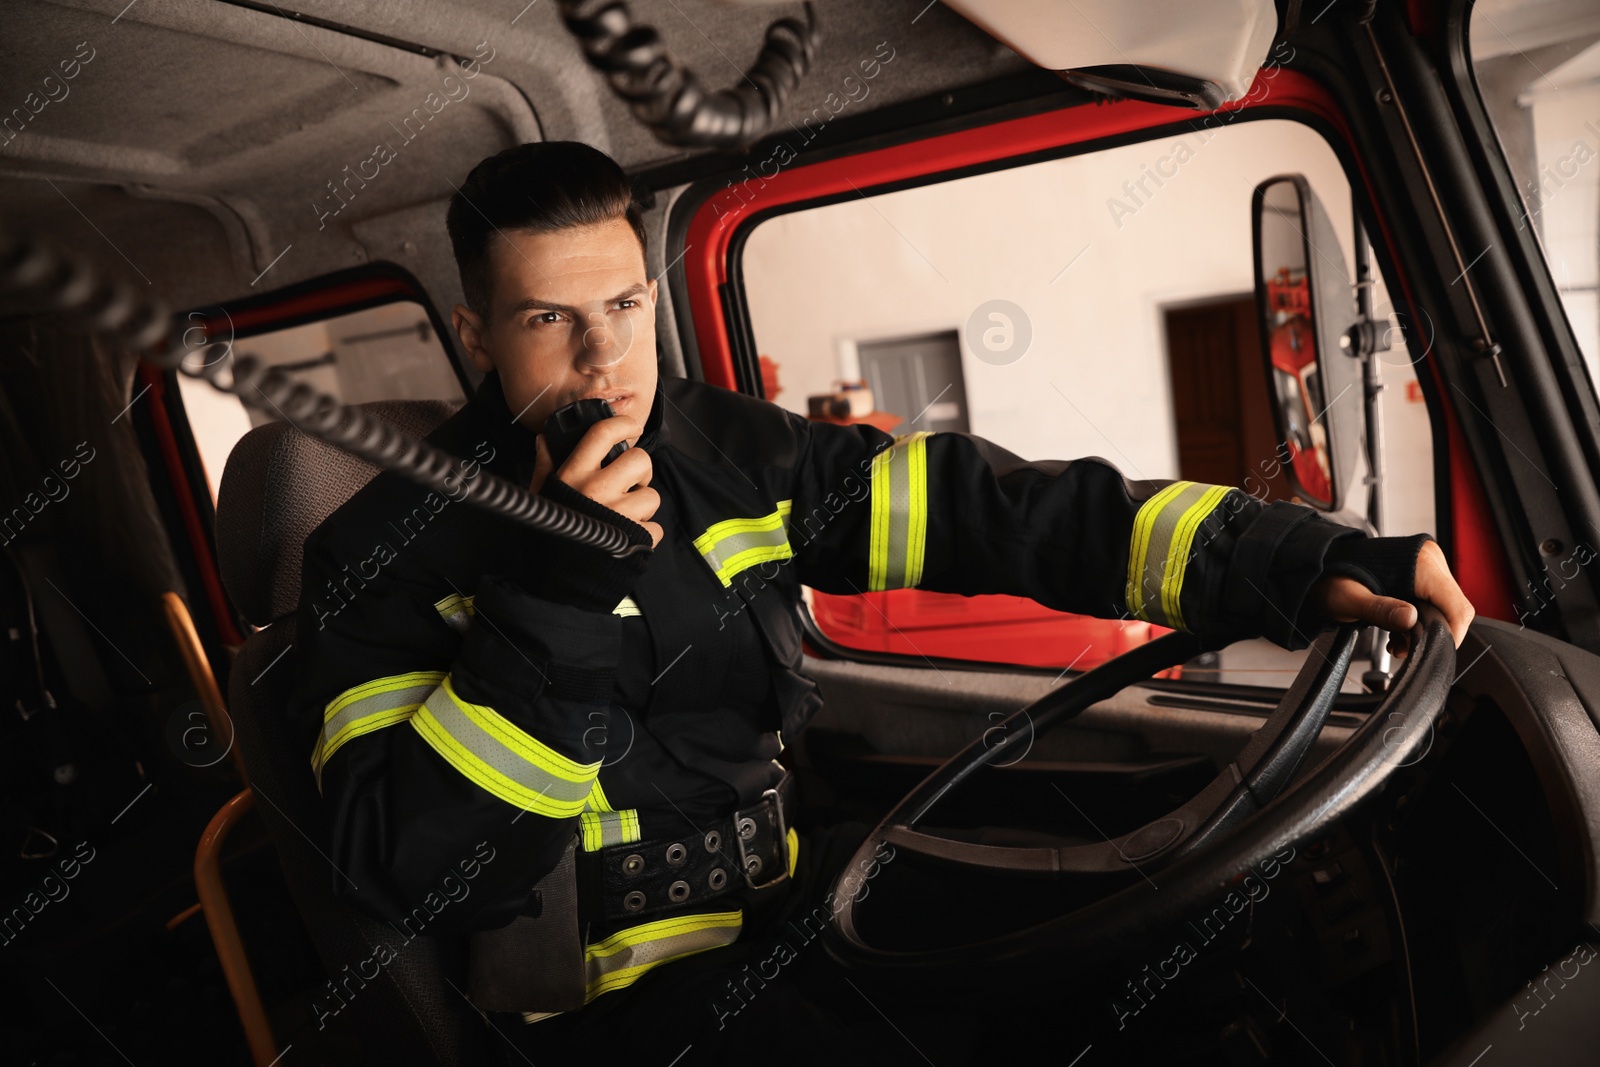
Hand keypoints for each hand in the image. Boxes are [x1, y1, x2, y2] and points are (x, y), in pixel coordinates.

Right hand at [530, 415, 663, 547]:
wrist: (558, 587)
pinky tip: (628, 539)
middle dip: (640, 470)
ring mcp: (620, 514)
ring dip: (644, 505)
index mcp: (574, 476)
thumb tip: (545, 440)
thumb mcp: (540, 498)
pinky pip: (656, 526)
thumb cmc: (548, 539)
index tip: (631, 428)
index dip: (622, 424)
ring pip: (652, 494)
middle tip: (630, 482)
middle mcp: (598, 489)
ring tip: (626, 516)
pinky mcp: (638, 538)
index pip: (602, 434)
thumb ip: (546, 467)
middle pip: (639, 460)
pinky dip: (647, 534)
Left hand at [1311, 540, 1473, 655]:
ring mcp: (1425, 568)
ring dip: (1421, 632)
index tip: (1431, 653)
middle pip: (1451, 610)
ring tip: (1394, 644)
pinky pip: (1430, 605)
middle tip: (1401, 649)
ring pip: (1441, 610)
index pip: (1457, 607)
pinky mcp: (1418, 576)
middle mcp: (1428, 561)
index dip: (1449, 635)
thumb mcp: (1350, 599)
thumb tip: (1410, 618)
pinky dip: (1416, 624)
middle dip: (1431, 635)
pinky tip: (1395, 635)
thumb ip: (1380, 610)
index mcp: (1420, 562)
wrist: (1318, 566)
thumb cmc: (1329, 577)